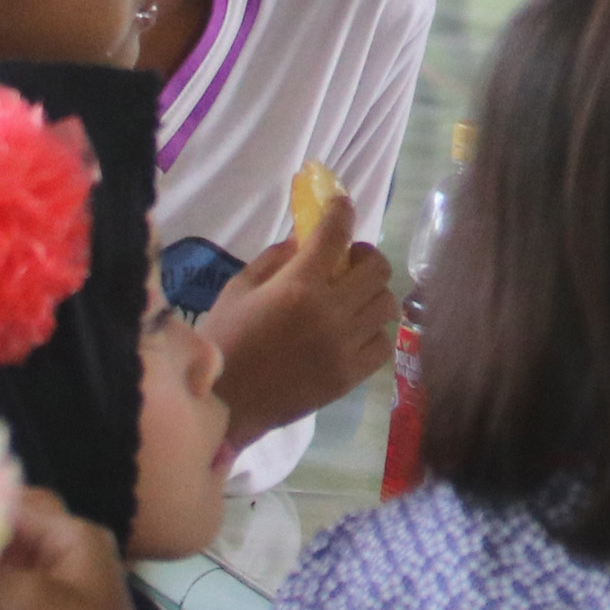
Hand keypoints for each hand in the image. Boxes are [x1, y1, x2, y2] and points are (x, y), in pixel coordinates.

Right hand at [198, 195, 392, 440]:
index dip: (341, 212)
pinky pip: (383, 343)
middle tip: (349, 260)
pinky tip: (353, 331)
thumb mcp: (239, 289)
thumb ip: (276, 259)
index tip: (340, 204)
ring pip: (386, 304)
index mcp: (299, 287)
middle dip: (365, 256)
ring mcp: (345, 346)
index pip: (335, 235)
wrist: (224, 404)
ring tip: (352, 298)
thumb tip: (307, 239)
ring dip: (371, 293)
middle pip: (377, 268)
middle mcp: (330, 313)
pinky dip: (373, 331)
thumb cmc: (224, 341)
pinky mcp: (351, 376)